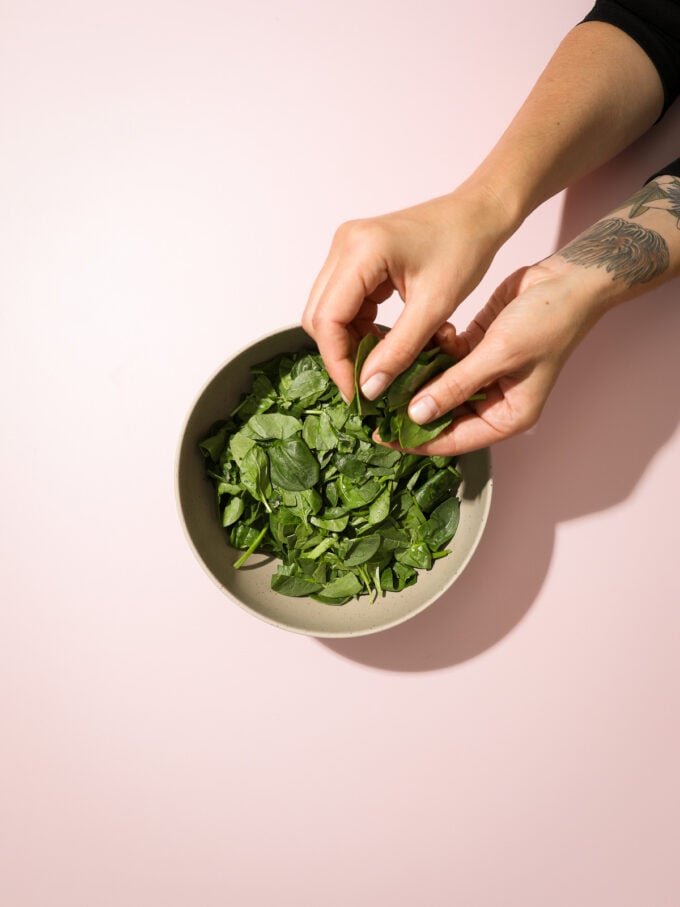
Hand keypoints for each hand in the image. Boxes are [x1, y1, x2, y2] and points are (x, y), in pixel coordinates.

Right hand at [302, 184, 517, 401]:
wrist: (477, 215)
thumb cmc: (465, 249)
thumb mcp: (435, 307)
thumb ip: (399, 350)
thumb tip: (369, 388)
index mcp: (361, 250)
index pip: (328, 318)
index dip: (337, 362)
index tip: (357, 393)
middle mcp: (344, 245)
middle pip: (320, 316)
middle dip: (340, 354)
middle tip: (367, 383)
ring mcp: (346, 249)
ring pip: (328, 311)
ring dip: (348, 342)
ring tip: (378, 364)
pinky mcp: (354, 257)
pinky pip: (342, 302)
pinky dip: (357, 327)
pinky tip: (382, 341)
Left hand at [389, 256, 606, 454]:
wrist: (570, 279)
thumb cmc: (548, 320)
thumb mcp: (499, 355)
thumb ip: (456, 385)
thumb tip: (417, 415)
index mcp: (507, 416)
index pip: (453, 440)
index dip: (416, 440)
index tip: (379, 434)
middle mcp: (494, 401)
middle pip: (442, 415)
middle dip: (410, 404)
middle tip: (374, 395)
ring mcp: (484, 375)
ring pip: (439, 384)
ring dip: (419, 373)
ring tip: (392, 362)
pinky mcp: (477, 350)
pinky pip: (445, 358)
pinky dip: (434, 348)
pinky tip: (431, 333)